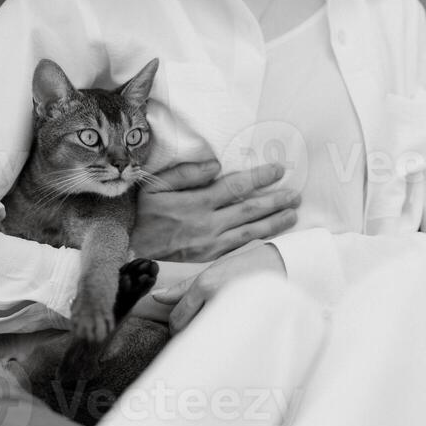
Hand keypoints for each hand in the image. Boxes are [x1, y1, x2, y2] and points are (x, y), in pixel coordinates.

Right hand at [130, 159, 299, 261]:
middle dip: (276, 200)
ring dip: (275, 222)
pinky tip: (272, 236)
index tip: (278, 170)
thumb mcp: (156, 186)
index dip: (260, 177)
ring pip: (251, 232)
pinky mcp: (210, 259)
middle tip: (296, 194)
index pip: (236, 186)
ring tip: (293, 214)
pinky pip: (240, 249)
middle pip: (250, 209)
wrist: (129, 251)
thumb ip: (186, 173)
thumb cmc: (141, 214)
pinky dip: (259, 242)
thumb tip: (216, 165)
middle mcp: (208, 224)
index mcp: (197, 202)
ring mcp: (211, 245)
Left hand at [152, 243, 286, 332]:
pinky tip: (229, 338)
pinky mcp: (248, 325)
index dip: (176, 326)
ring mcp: (232, 313)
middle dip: (189, 336)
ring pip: (206, 340)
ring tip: (215, 333)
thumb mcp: (214, 269)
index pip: (178, 318)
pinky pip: (225, 344)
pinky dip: (223, 344)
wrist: (284, 266)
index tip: (182, 327)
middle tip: (198, 333)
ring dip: (206, 341)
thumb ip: (184, 286)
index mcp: (205, 284)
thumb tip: (157, 296)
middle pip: (188, 333)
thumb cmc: (246, 266)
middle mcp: (215, 299)